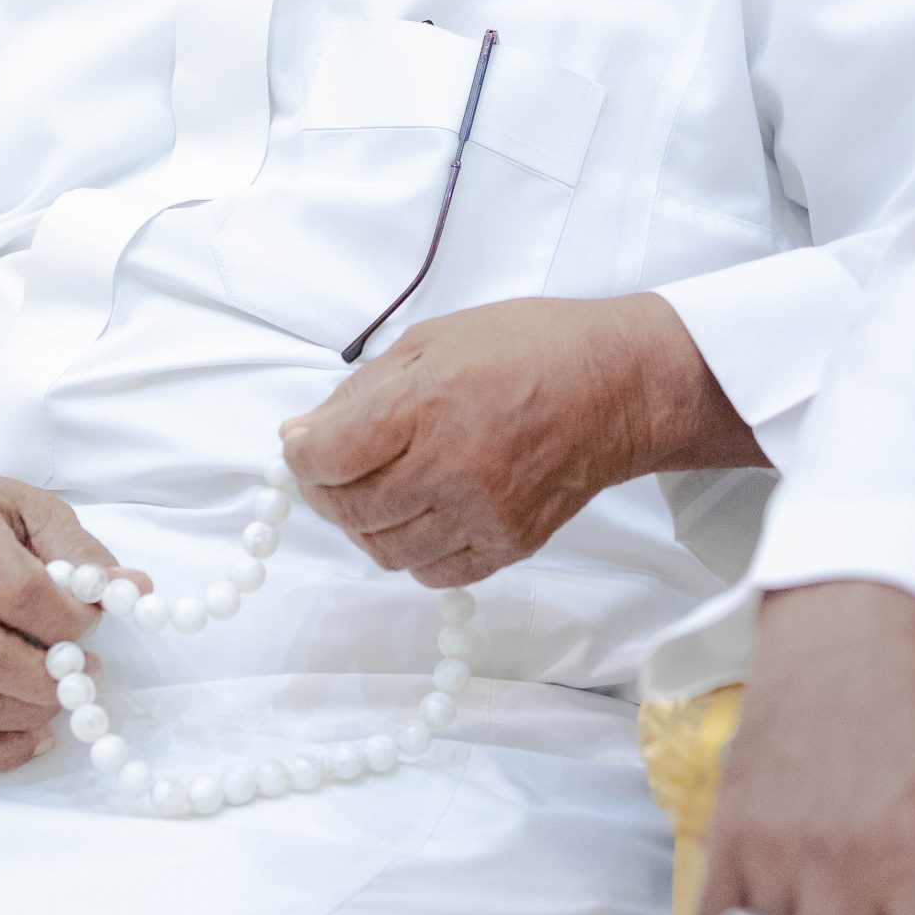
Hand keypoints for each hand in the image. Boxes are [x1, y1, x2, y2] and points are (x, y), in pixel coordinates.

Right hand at [0, 450, 149, 773]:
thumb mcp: (24, 505)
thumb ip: (78, 549)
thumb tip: (135, 588)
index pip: (21, 595)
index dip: (69, 621)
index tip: (92, 624)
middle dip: (50, 680)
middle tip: (86, 677)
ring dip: (27, 714)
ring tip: (58, 696)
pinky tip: (32, 734)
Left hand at [280, 293, 757, 586]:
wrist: (613, 386)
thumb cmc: (522, 348)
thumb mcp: (429, 341)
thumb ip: (359, 393)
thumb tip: (301, 436)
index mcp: (426, 404)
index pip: (327, 456)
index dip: (302, 455)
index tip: (305, 444)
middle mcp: (452, 467)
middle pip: (350, 510)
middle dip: (325, 491)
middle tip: (333, 469)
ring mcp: (483, 514)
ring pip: (385, 551)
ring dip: (366, 524)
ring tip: (380, 488)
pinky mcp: (510, 546)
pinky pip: (433, 573)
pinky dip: (413, 550)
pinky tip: (422, 513)